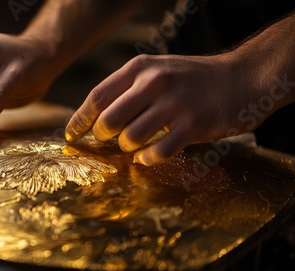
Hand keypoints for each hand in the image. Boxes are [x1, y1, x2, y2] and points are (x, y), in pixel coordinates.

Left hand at [65, 53, 265, 165]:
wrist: (242, 77)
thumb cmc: (191, 79)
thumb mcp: (157, 70)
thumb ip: (127, 89)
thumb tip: (93, 119)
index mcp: (140, 67)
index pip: (97, 96)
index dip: (79, 119)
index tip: (71, 135)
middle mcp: (154, 82)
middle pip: (108, 121)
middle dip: (102, 137)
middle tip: (108, 140)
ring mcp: (175, 103)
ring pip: (130, 139)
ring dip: (127, 148)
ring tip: (134, 145)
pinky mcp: (194, 124)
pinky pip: (157, 152)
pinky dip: (147, 159)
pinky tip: (149, 156)